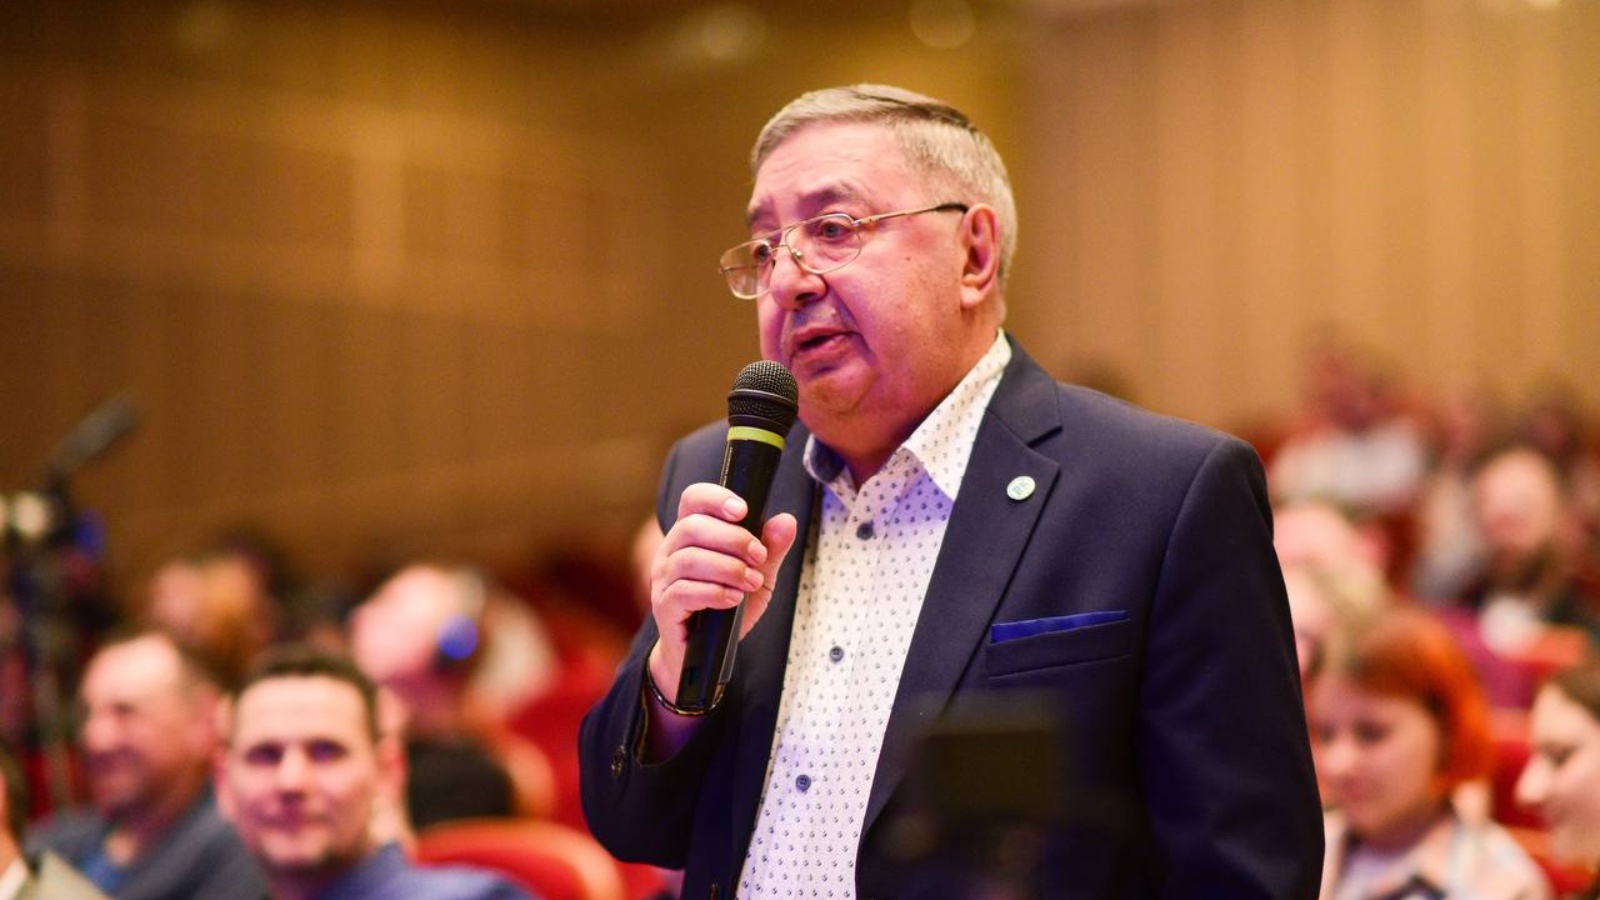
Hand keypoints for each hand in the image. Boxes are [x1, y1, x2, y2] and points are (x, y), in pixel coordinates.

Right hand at [646, 482, 797, 702]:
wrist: (705, 653)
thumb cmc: (726, 607)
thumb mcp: (758, 576)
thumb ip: (771, 549)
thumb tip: (786, 521)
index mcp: (691, 534)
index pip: (693, 499)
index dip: (715, 498)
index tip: (743, 511)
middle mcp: (672, 550)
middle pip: (692, 527)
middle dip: (733, 539)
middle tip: (758, 557)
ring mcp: (663, 578)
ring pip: (689, 559)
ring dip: (728, 568)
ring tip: (751, 582)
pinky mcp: (664, 605)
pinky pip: (683, 591)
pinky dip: (714, 592)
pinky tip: (733, 599)